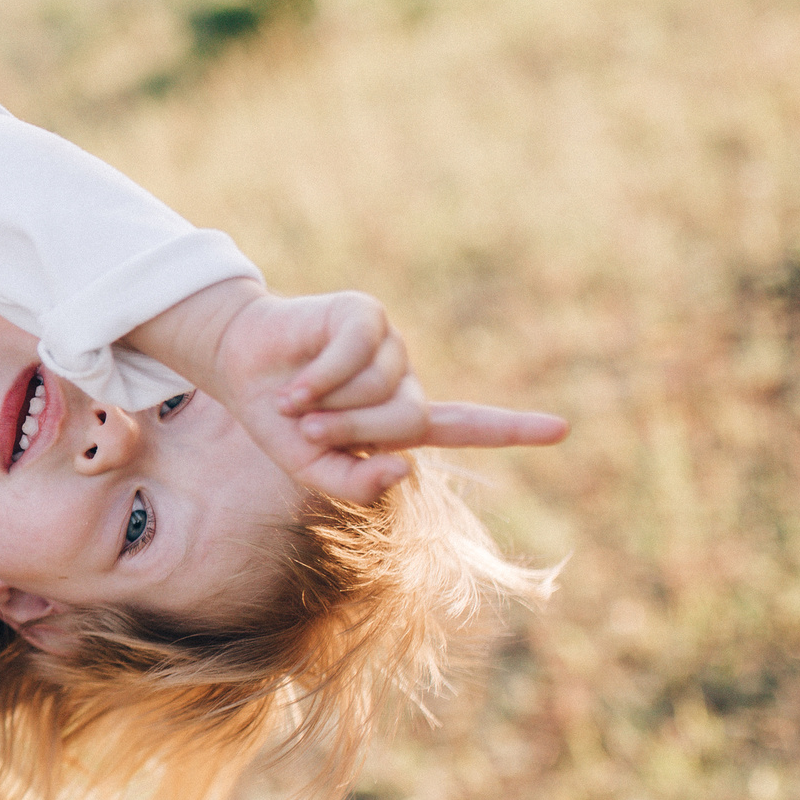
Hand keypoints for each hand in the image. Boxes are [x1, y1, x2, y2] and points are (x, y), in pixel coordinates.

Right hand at [135, 282, 567, 503]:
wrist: (238, 368)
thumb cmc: (278, 420)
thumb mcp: (312, 467)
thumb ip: (355, 484)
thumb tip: (404, 467)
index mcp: (400, 419)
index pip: (465, 426)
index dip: (511, 429)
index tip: (560, 429)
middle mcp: (402, 380)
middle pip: (408, 421)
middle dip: (354, 432)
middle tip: (311, 430)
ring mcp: (388, 345)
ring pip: (382, 390)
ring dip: (332, 406)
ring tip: (296, 401)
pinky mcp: (365, 314)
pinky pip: (358, 353)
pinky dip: (323, 377)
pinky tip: (296, 384)